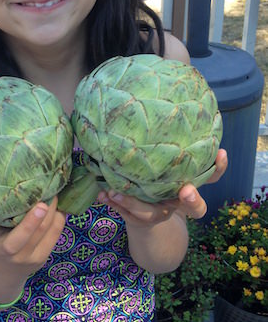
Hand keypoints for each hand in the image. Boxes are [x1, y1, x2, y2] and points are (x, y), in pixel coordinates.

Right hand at [0, 197, 65, 274]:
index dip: (30, 223)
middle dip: (49, 207)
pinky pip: (58, 232)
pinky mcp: (47, 255)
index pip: (16, 241)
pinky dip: (60, 215)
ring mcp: (36, 257)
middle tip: (50, 186)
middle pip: (41, 230)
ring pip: (52, 229)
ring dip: (56, 209)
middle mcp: (20, 256)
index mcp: (2, 248)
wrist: (5, 268)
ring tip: (54, 190)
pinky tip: (57, 203)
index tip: (40, 205)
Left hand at [98, 148, 227, 225]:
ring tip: (114, 190)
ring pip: (152, 214)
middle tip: (186, 190)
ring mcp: (160, 214)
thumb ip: (163, 144)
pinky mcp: (140, 220)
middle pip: (196, 208)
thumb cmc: (155, 176)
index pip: (212, 176)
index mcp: (189, 184)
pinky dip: (114, 204)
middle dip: (193, 200)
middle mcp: (178, 203)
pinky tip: (102, 194)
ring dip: (133, 202)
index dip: (219, 166)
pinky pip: (128, 215)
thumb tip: (151, 101)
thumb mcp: (163, 161)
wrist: (144, 216)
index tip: (220, 152)